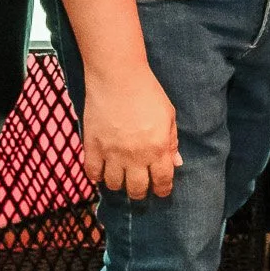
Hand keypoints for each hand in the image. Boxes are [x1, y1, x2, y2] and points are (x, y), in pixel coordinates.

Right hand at [83, 70, 181, 199]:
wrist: (118, 77)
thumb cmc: (148, 92)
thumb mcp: (168, 115)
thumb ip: (172, 141)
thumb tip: (177, 162)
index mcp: (158, 148)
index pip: (162, 180)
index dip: (163, 190)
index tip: (161, 191)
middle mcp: (135, 156)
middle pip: (137, 189)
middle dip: (140, 193)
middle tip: (139, 188)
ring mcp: (112, 153)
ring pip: (114, 184)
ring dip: (119, 184)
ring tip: (120, 177)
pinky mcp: (92, 147)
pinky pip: (92, 173)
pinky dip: (97, 176)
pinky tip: (102, 171)